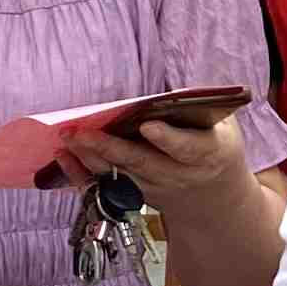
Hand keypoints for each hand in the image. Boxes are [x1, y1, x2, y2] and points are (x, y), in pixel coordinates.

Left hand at [63, 112, 250, 204]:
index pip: (187, 148)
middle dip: (110, 146)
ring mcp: (154, 188)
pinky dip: (80, 173)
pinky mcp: (135, 195)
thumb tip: (166, 86)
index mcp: (208, 154)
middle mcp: (178, 174)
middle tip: (83, 130)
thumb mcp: (222, 125)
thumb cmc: (216, 147)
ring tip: (68, 135)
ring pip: (118, 174)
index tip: (148, 125)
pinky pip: (103, 186)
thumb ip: (199, 107)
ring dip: (89, 156)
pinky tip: (64, 156)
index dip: (168, 138)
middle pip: (141, 162)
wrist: (213, 199)